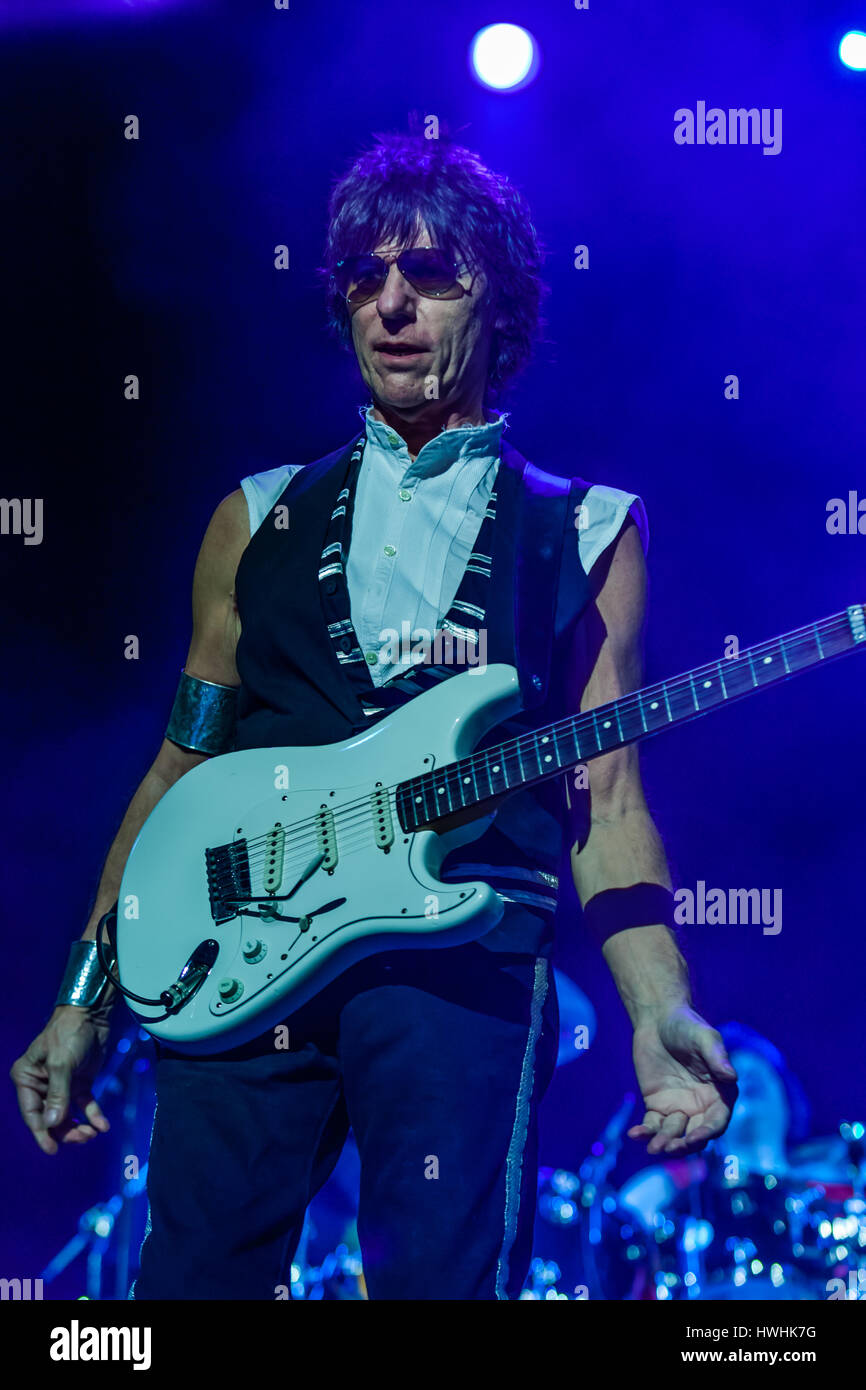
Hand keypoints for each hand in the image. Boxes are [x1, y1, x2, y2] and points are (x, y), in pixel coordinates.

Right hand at [10, 1005, 111, 1154]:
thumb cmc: (69, 1034)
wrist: (92, 1015)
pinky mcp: (80, 1083)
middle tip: (84, 1138)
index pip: (32, 1113)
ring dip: (79, 1127)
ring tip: (94, 1133)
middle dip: (66, 1131)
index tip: (53, 1150)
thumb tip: (52, 1124)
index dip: (42, 1133)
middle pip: (51, 1118)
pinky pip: (84, 1105)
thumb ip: (58, 1094)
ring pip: (67, 1115)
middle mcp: (41, 1085)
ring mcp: (62, 1085)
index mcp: (27, 1079)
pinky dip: (93, 1115)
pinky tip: (102, 1125)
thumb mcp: (61, 1063)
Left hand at [628, 1004, 737, 1155]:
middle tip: (670, 1148)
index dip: (707, 1132)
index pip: (717, 1121)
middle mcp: (702, 1106)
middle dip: (684, 1145)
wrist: (657, 1019)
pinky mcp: (657, 1106)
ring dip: (664, 1142)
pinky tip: (635, 1134)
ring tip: (653, 1148)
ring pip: (674, 1133)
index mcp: (720, 1094)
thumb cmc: (687, 1025)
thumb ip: (717, 1056)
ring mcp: (679, 1108)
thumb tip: (731, 1075)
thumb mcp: (704, 1037)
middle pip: (695, 1134)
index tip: (694, 1139)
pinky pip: (652, 1124)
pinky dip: (645, 1132)